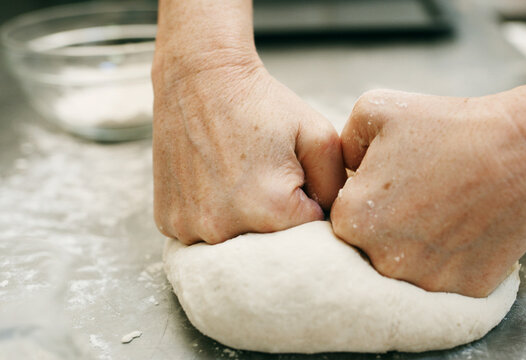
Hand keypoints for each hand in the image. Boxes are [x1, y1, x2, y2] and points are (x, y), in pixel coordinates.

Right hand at [152, 51, 345, 244]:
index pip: (308, 240)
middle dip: (278, 224)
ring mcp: (191, 228)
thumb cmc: (263, 106)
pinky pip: (203, 238)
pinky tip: (216, 188)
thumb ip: (338, 188)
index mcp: (269, 211)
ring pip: (236, 248)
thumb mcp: (319, 137)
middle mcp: (225, 228)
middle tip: (268, 180)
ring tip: (240, 181)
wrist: (202, 79)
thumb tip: (333, 225)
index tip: (298, 184)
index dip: (310, 211)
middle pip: (270, 250)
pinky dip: (215, 221)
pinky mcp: (168, 222)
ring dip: (245, 225)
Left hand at [331, 90, 525, 296]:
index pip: (340, 227)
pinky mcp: (462, 292)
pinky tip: (462, 232)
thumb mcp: (373, 111)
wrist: (521, 150)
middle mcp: (382, 260)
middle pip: (368, 255)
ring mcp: (424, 282)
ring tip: (441, 217)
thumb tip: (341, 174)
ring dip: (416, 253)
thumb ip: (340, 146)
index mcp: (352, 220)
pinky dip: (450, 264)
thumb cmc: (448, 127)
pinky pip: (443, 284)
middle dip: (385, 233)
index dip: (362, 208)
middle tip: (415, 204)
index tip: (386, 194)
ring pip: (404, 276)